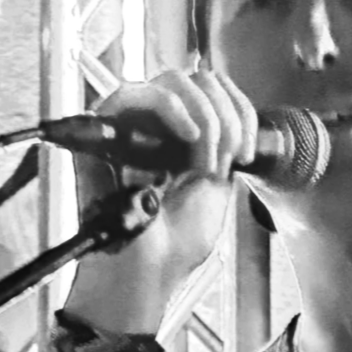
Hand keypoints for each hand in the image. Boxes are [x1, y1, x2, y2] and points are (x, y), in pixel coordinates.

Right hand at [64, 61, 257, 331]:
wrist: (146, 271)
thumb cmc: (173, 243)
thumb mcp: (219, 188)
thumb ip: (224, 145)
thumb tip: (229, 114)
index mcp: (185, 138)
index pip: (216, 91)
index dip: (241, 111)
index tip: (248, 150)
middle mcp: (157, 126)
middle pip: (199, 79)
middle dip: (227, 115)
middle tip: (228, 155)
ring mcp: (131, 124)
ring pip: (173, 80)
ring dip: (204, 114)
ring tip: (203, 155)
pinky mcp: (103, 128)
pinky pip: (135, 92)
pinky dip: (171, 107)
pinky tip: (187, 135)